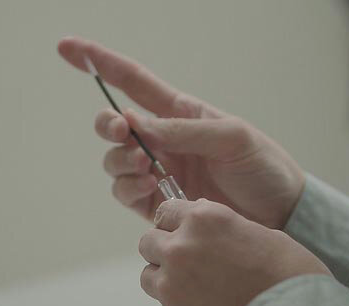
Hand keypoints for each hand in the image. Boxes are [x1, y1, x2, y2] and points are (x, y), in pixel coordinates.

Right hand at [58, 37, 304, 228]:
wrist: (281, 215)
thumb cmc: (264, 167)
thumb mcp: (233, 137)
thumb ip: (185, 130)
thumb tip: (139, 126)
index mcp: (181, 113)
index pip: (133, 82)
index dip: (99, 63)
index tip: (67, 47)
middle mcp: (164, 140)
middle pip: (115, 127)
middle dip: (108, 127)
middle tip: (125, 134)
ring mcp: (159, 172)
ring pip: (115, 163)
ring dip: (120, 163)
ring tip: (145, 168)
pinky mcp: (159, 203)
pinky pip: (127, 193)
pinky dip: (128, 189)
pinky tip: (148, 188)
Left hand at [138, 199, 330, 305]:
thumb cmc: (293, 283)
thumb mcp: (266, 237)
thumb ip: (228, 230)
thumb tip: (214, 234)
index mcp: (204, 221)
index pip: (166, 211)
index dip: (177, 224)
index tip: (185, 233)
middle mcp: (180, 250)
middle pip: (149, 243)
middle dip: (166, 251)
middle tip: (192, 266)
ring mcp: (171, 289)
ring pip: (150, 278)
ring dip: (168, 282)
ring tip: (203, 296)